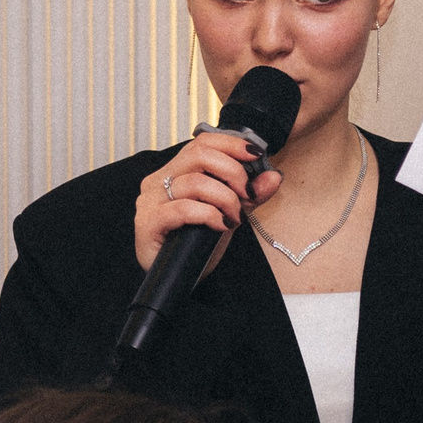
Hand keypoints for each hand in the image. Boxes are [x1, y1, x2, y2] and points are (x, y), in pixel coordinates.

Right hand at [133, 129, 283, 272]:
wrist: (179, 279)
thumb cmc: (196, 246)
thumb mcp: (229, 214)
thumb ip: (250, 194)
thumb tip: (273, 176)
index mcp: (175, 172)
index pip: (202, 142)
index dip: (231, 144)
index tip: (256, 154)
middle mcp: (158, 180)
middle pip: (199, 154)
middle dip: (232, 172)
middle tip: (247, 193)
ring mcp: (150, 200)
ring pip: (195, 182)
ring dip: (225, 199)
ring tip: (234, 218)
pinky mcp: (148, 222)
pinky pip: (184, 208)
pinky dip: (209, 215)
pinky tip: (219, 226)